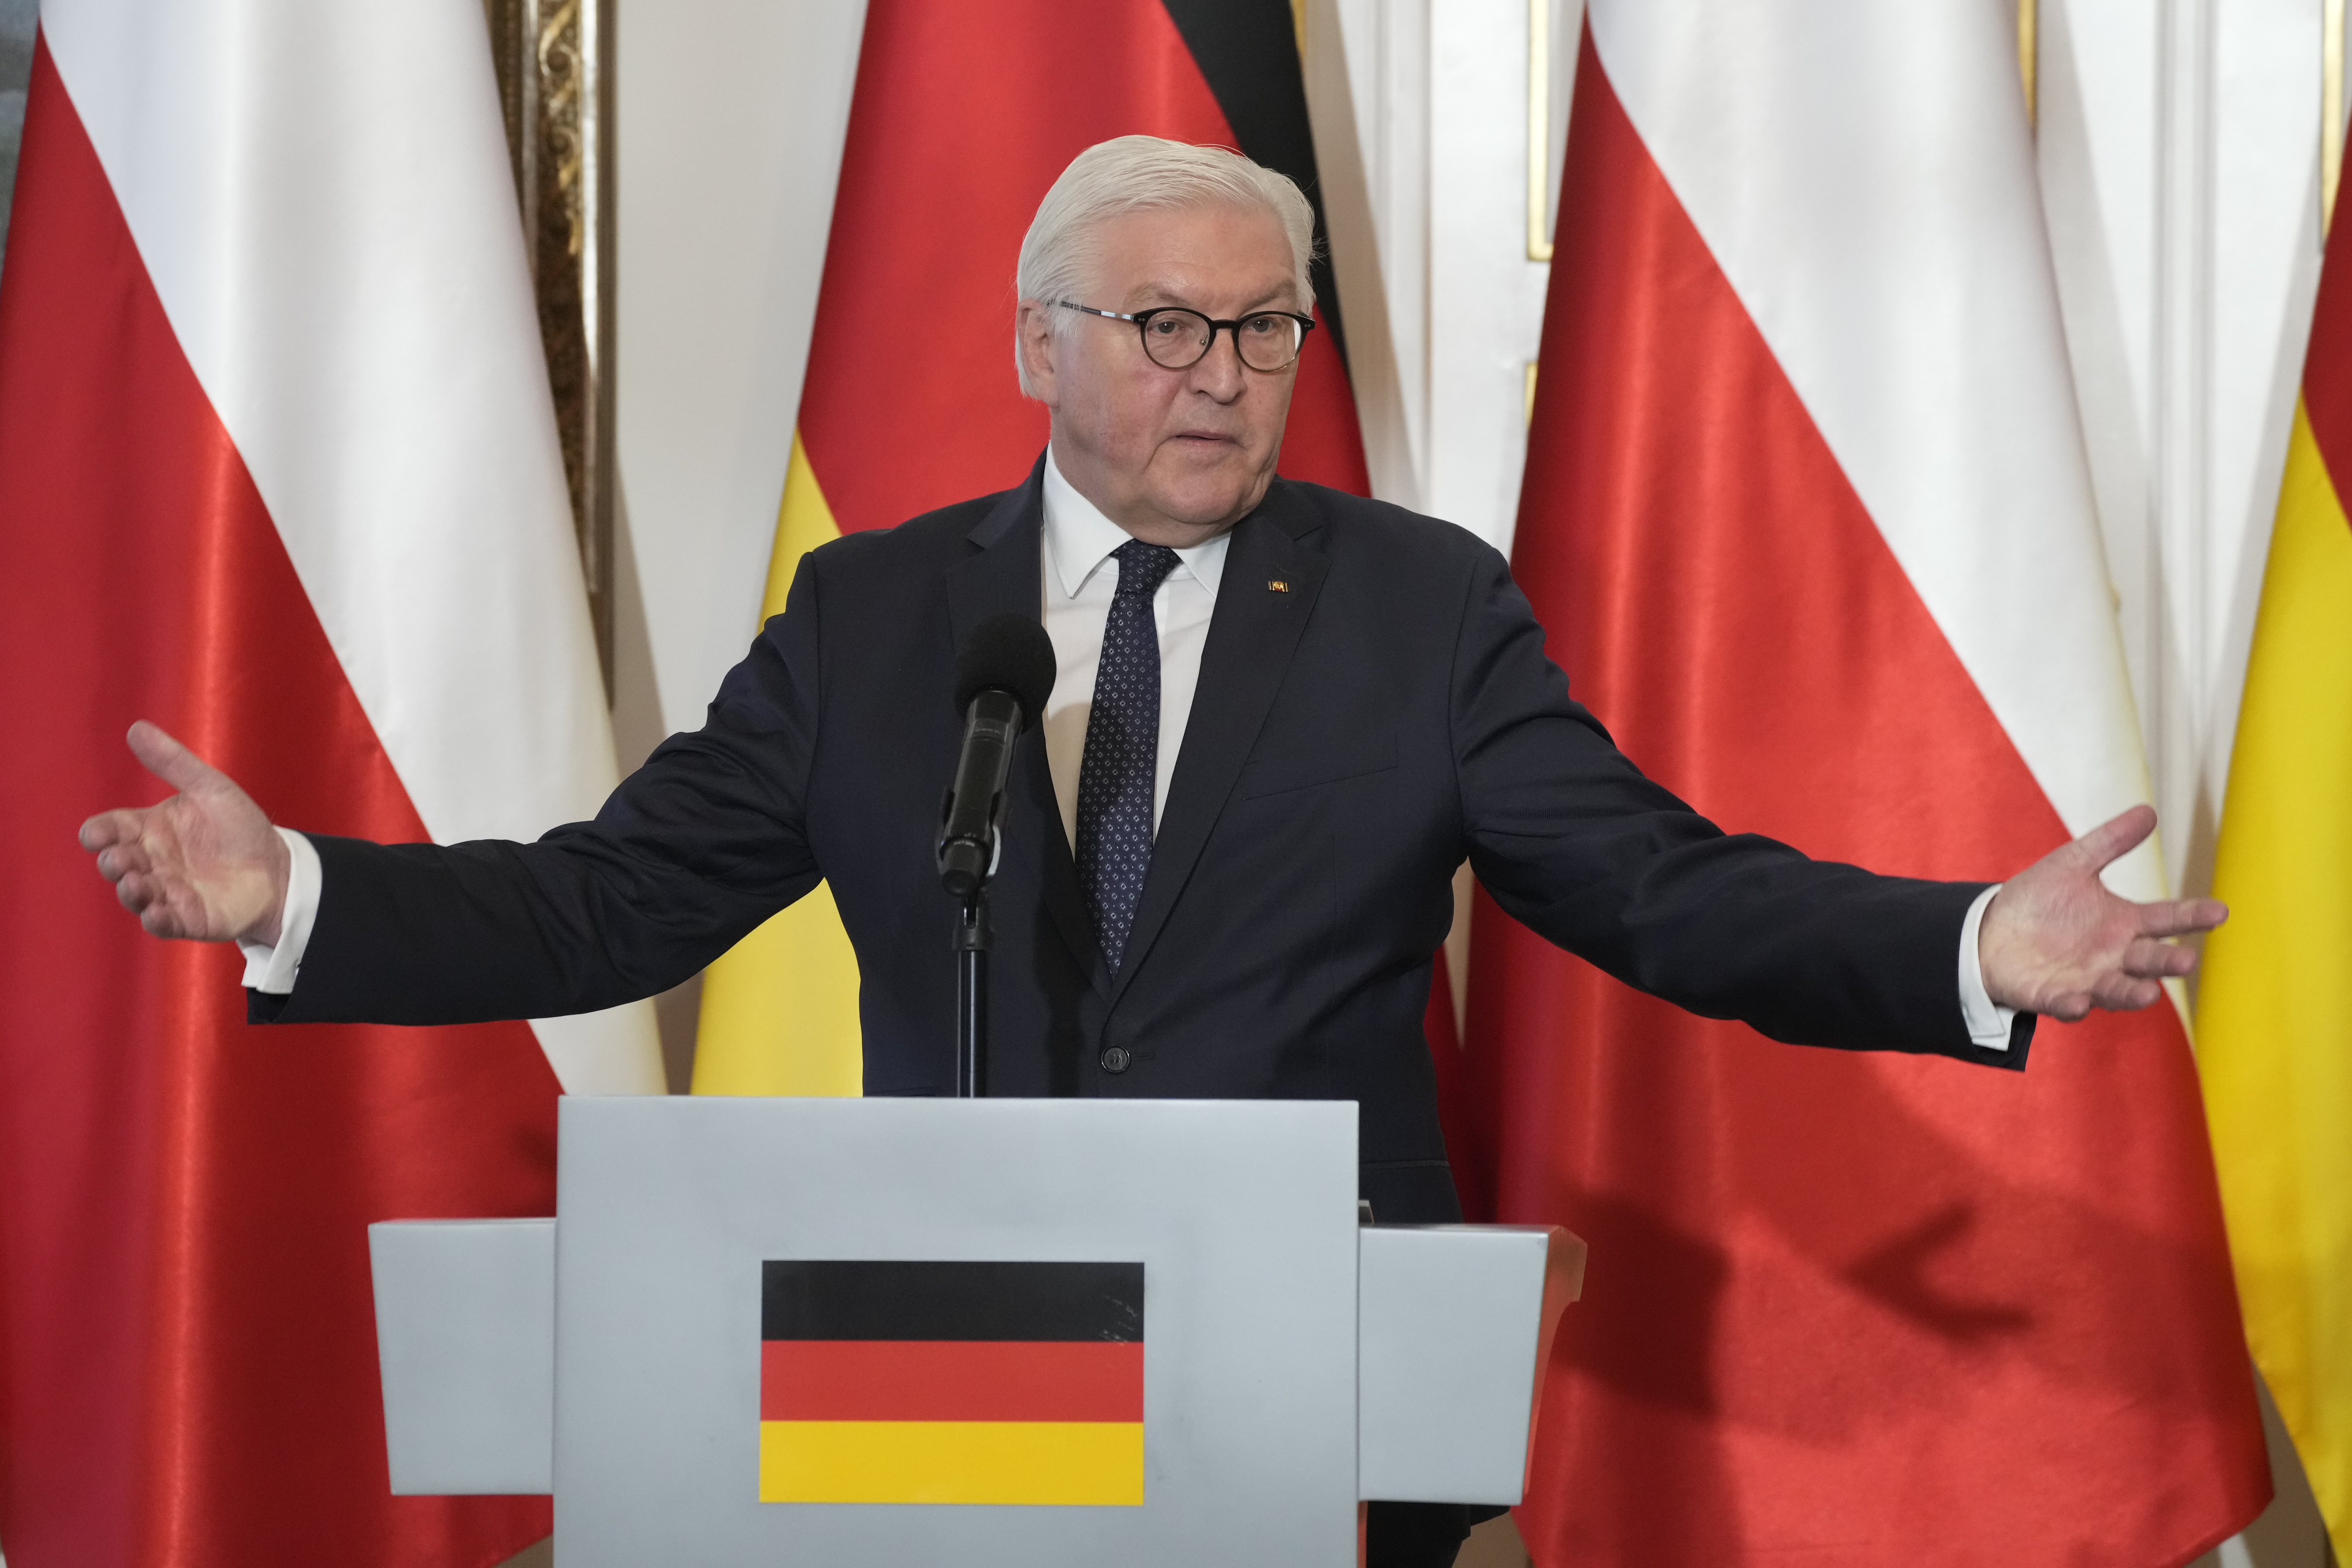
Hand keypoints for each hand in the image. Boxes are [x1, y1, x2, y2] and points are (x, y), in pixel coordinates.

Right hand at [78, 721, 290, 943]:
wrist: (278, 867)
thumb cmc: (239, 827)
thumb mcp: (210, 788)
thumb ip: (174, 762)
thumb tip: (136, 728)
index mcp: (149, 829)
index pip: (111, 829)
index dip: (99, 832)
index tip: (97, 833)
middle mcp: (150, 862)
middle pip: (117, 862)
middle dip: (114, 861)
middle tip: (121, 858)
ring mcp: (165, 891)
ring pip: (134, 894)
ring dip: (131, 890)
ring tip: (135, 883)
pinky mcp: (185, 919)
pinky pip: (162, 924)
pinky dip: (155, 919)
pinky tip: (156, 913)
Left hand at [1978, 804, 2222, 1018]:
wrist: (1991, 929)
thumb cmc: (2039, 899)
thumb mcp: (2073, 863)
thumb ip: (2110, 842)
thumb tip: (2149, 811)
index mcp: (2124, 922)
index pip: (2166, 918)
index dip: (2192, 916)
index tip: (2219, 911)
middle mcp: (2113, 955)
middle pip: (2148, 960)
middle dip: (2167, 962)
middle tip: (2186, 960)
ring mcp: (2086, 979)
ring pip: (2116, 990)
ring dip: (2131, 993)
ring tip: (2149, 993)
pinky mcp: (2053, 995)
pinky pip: (2066, 1004)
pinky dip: (2073, 1006)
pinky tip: (2079, 1003)